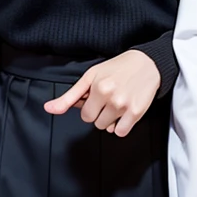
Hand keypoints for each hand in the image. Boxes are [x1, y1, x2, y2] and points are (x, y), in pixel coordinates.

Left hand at [43, 49, 160, 136]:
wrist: (147, 64)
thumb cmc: (117, 68)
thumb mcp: (90, 77)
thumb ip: (69, 96)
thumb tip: (48, 109)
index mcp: (98, 88)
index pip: (84, 115)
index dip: (90, 106)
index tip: (97, 97)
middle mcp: (111, 98)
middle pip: (95, 122)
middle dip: (99, 113)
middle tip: (108, 99)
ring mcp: (125, 106)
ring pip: (107, 128)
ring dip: (110, 120)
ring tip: (117, 103)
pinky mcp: (137, 113)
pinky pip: (121, 132)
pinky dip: (121, 126)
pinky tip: (124, 112)